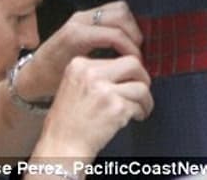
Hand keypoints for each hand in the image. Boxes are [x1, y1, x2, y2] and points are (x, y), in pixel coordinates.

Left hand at [16, 0, 142, 102]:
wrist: (33, 74)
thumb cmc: (52, 80)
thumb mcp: (76, 78)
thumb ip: (100, 69)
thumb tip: (128, 67)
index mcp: (76, 35)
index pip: (115, 34)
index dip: (131, 48)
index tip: (137, 62)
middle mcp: (80, 19)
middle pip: (120, 15)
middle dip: (134, 33)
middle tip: (137, 52)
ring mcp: (83, 15)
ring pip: (119, 8)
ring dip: (131, 25)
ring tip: (133, 45)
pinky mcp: (86, 15)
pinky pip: (113, 10)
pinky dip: (124, 22)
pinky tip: (125, 39)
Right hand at [30, 55, 152, 161]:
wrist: (60, 148)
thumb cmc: (66, 123)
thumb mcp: (73, 86)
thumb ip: (95, 74)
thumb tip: (124, 69)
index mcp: (79, 66)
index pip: (117, 58)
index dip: (127, 70)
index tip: (130, 79)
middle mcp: (92, 75)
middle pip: (134, 64)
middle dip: (143, 77)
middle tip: (142, 88)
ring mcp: (105, 91)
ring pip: (141, 86)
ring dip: (145, 99)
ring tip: (142, 107)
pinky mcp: (116, 108)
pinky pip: (139, 105)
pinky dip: (141, 111)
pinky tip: (136, 116)